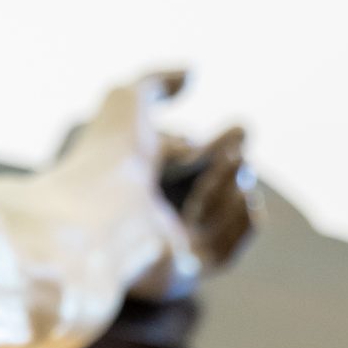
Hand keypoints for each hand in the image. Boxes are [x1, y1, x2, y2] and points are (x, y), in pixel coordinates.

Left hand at [52, 70, 257, 306]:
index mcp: (125, 182)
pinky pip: (220, 255)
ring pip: (212, 226)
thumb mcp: (128, 102)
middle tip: (247, 139)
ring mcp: (160, 249)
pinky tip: (251, 201)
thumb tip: (191, 72)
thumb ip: (157, 81)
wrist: (96, 214)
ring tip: (244, 169)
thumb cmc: (105, 157)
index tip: (239, 124)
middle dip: (228, 165)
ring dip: (234, 193)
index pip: (176, 162)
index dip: (211, 142)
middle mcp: (142, 219)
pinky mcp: (178, 275)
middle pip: (200, 196)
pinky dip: (241, 228)